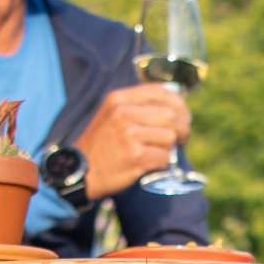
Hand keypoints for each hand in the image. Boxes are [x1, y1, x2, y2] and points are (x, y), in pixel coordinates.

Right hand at [71, 83, 192, 197]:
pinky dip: (162, 164)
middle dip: (183, 129)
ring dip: (170, 148)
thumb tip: (175, 106)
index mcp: (119, 99)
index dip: (178, 104)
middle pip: (171, 115)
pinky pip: (165, 157)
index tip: (182, 116)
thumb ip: (137, 107)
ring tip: (158, 153)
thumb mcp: (111, 115)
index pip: (160, 91)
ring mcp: (129, 134)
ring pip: (170, 137)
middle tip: (181, 139)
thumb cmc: (101, 145)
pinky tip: (150, 165)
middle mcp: (123, 113)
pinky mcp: (135, 156)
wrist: (80, 172)